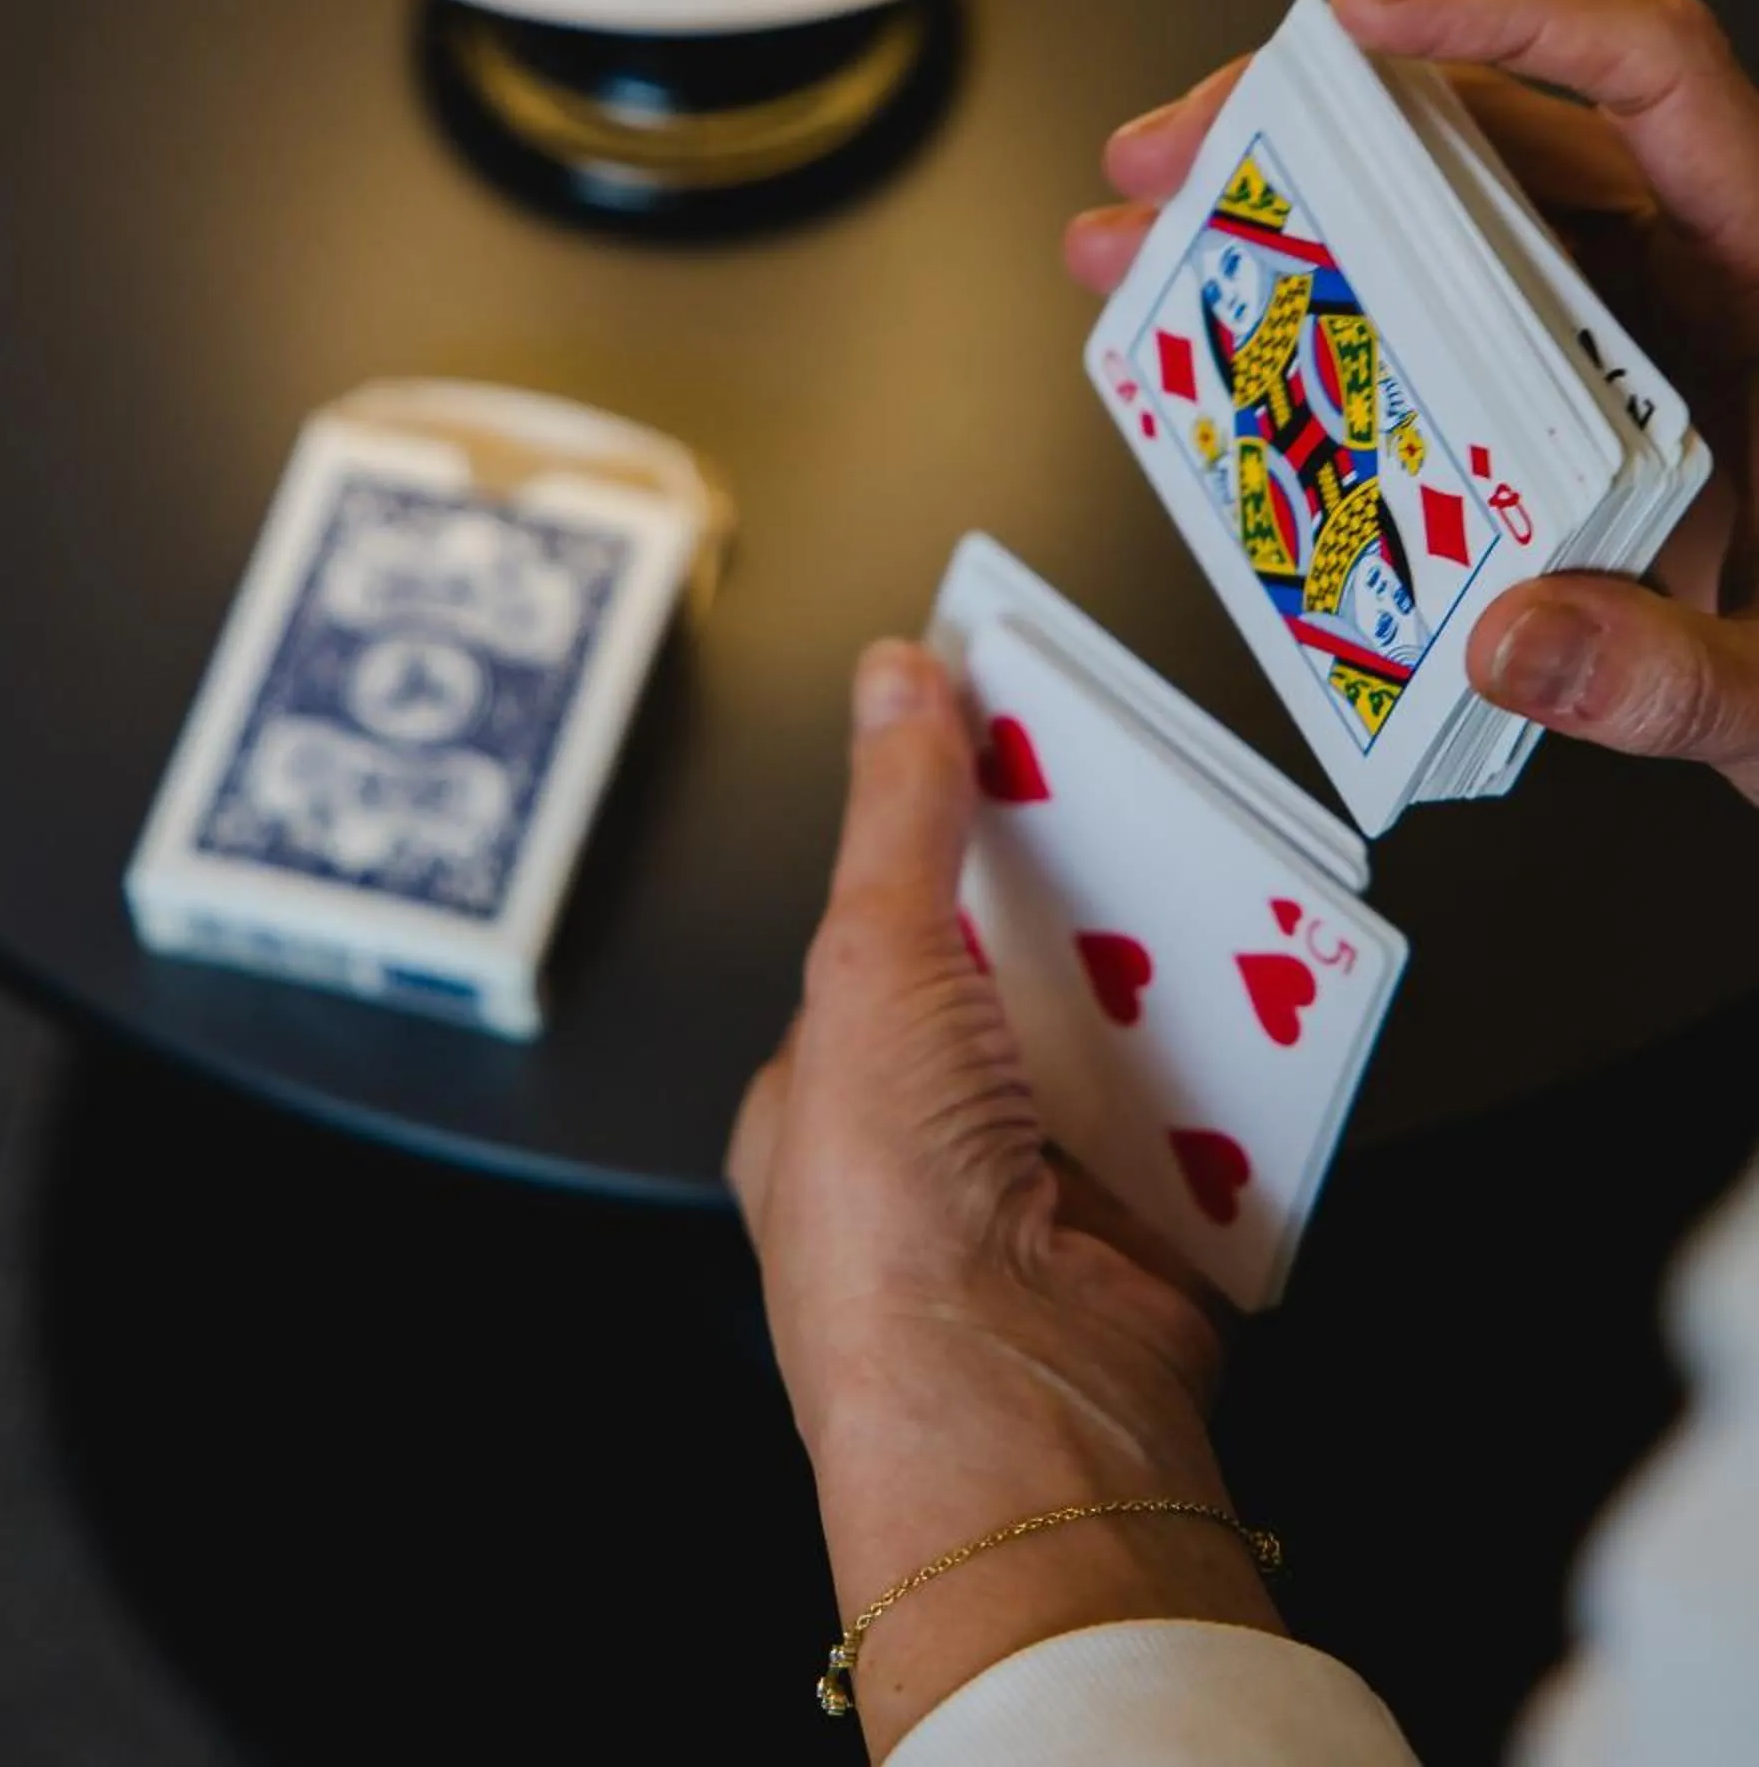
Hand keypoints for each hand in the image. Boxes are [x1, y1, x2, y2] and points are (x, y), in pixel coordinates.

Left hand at [728, 642, 1280, 1759]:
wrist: (1021, 1425)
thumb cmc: (895, 1239)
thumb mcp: (873, 970)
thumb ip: (899, 821)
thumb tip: (896, 684)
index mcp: (832, 1083)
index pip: (902, 914)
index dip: (961, 821)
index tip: (1030, 740)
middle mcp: (935, 1140)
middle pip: (1029, 967)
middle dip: (1093, 893)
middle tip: (1151, 801)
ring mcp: (1046, 1191)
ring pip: (1132, 1037)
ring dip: (1181, 975)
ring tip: (1230, 881)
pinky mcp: (1154, 1234)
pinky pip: (1218, 1119)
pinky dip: (1250, 1071)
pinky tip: (1277, 1006)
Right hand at [1067, 0, 1758, 807]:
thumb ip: (1680, 675)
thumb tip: (1521, 640)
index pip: (1652, 74)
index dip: (1504, 15)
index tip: (1363, 17)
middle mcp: (1702, 271)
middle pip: (1496, 130)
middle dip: (1309, 129)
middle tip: (1177, 166)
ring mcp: (1637, 325)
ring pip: (1451, 216)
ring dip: (1298, 218)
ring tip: (1164, 245)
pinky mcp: (1586, 390)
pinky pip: (1451, 315)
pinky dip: (1343, 317)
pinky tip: (1252, 355)